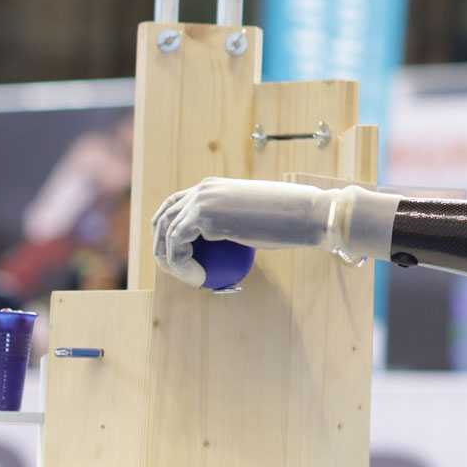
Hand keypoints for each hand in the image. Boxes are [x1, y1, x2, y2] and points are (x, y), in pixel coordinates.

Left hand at [151, 177, 336, 287]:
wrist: (304, 213)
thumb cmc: (290, 220)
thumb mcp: (255, 220)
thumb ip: (231, 226)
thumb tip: (225, 247)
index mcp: (212, 186)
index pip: (177, 204)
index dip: (169, 228)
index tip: (178, 252)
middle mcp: (201, 189)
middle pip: (164, 217)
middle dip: (162, 245)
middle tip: (175, 269)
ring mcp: (199, 201)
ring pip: (166, 234)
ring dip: (172, 261)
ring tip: (191, 278)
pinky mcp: (201, 217)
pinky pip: (177, 247)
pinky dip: (182, 267)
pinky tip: (199, 280)